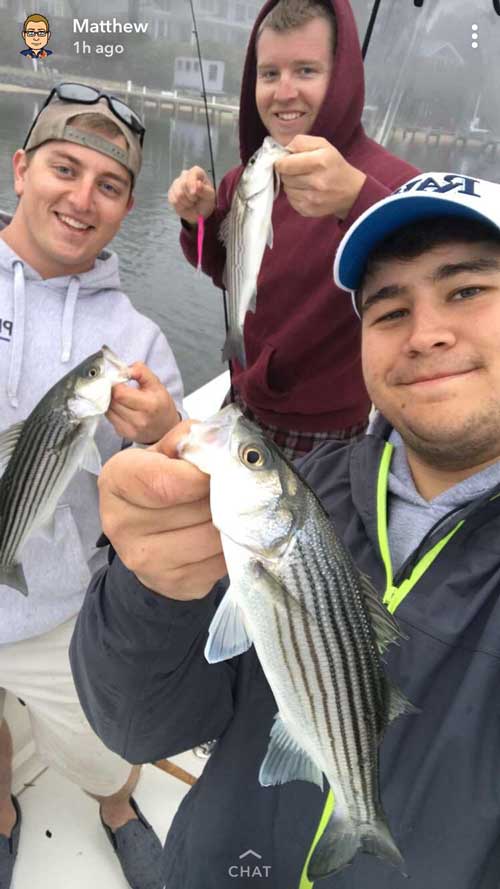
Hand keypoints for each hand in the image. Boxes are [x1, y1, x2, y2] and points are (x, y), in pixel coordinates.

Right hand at [98, 420, 225, 599]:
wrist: (148, 539)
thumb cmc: (160, 483)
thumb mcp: (165, 452)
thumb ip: (187, 439)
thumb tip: (216, 441)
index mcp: (116, 480)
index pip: (165, 483)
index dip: (201, 476)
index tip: (218, 469)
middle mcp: (121, 524)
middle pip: (196, 509)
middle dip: (223, 496)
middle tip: (230, 487)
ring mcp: (145, 561)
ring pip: (213, 537)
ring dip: (232, 522)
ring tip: (228, 510)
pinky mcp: (173, 584)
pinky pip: (220, 562)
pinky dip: (232, 546)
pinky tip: (223, 534)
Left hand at [107, 362, 179, 444]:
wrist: (165, 427)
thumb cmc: (161, 404)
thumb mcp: (156, 384)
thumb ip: (142, 372)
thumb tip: (126, 369)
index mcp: (149, 405)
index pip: (119, 393)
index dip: (115, 383)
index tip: (118, 379)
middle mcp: (139, 420)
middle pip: (112, 400)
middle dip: (111, 391)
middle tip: (117, 386)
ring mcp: (130, 429)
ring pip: (107, 408)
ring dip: (110, 400)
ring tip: (121, 396)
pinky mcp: (123, 433)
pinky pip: (109, 417)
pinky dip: (111, 409)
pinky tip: (121, 406)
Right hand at [168, 166, 215, 224]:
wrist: (199, 210)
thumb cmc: (205, 200)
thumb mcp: (209, 196)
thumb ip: (204, 190)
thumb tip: (197, 184)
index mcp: (196, 172)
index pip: (192, 173)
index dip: (192, 183)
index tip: (194, 193)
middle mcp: (185, 175)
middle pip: (183, 184)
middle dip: (191, 196)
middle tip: (196, 200)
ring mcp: (176, 183)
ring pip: (178, 194)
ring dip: (187, 203)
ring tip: (191, 203)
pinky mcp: (171, 193)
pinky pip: (174, 201)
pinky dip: (181, 207)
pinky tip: (186, 205)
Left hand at [274, 135, 366, 218]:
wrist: (351, 191)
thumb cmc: (334, 164)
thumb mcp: (322, 145)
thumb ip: (300, 142)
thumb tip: (283, 151)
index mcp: (319, 162)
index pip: (285, 165)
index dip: (282, 162)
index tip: (287, 161)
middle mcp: (316, 182)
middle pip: (285, 177)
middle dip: (288, 172)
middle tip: (298, 171)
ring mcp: (312, 199)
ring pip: (286, 190)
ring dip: (291, 184)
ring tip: (304, 181)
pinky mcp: (309, 210)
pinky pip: (291, 201)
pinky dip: (295, 195)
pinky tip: (306, 191)